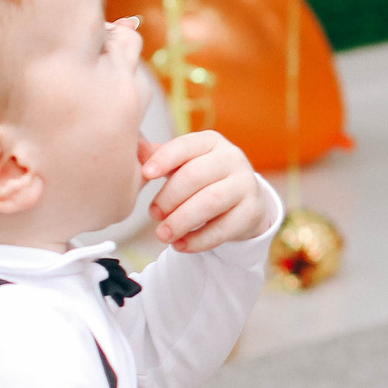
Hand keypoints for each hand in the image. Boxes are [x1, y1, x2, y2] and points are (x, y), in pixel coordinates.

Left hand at [139, 132, 264, 252]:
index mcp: (211, 142)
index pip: (186, 146)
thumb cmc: (201, 179)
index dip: (165, 159)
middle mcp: (232, 158)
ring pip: (211, 202)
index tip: (146, 174)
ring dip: (182, 220)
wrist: (241, 199)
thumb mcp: (181, 163)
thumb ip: (157, 157)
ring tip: (162, 234)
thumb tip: (134, 149)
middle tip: (153, 215)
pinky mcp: (253, 211)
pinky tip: (181, 245)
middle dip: (169, 198)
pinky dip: (198, 240)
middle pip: (196, 176)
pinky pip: (224, 228)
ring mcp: (247, 184)